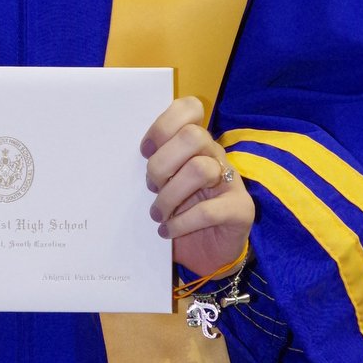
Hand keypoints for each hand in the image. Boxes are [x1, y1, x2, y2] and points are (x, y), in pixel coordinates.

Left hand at [140, 97, 253, 278]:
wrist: (208, 254)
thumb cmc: (180, 213)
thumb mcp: (163, 186)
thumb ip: (154, 167)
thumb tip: (122, 160)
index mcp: (197, 144)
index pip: (190, 109)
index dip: (163, 125)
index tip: (145, 150)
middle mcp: (216, 156)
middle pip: (193, 136)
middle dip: (163, 163)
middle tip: (152, 187)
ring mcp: (232, 181)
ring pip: (200, 169)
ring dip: (170, 195)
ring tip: (158, 214)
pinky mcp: (241, 209)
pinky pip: (208, 210)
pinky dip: (181, 223)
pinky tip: (168, 231)